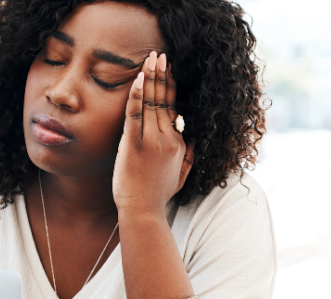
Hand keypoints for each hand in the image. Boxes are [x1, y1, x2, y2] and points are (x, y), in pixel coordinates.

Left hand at [112, 51, 193, 216]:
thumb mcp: (182, 174)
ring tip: (152, 57)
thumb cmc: (157, 195)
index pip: (174, 108)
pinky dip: (138, 94)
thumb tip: (196, 138)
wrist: (143, 211)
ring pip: (153, 102)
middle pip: (165, 100)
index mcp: (179, 143)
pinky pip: (136, 114)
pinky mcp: (134, 144)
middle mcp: (168, 138)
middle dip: (163, 74)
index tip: (169, 70)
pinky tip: (139, 78)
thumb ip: (191, 154)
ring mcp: (152, 141)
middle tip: (161, 54)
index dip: (171, 87)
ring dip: (152, 77)